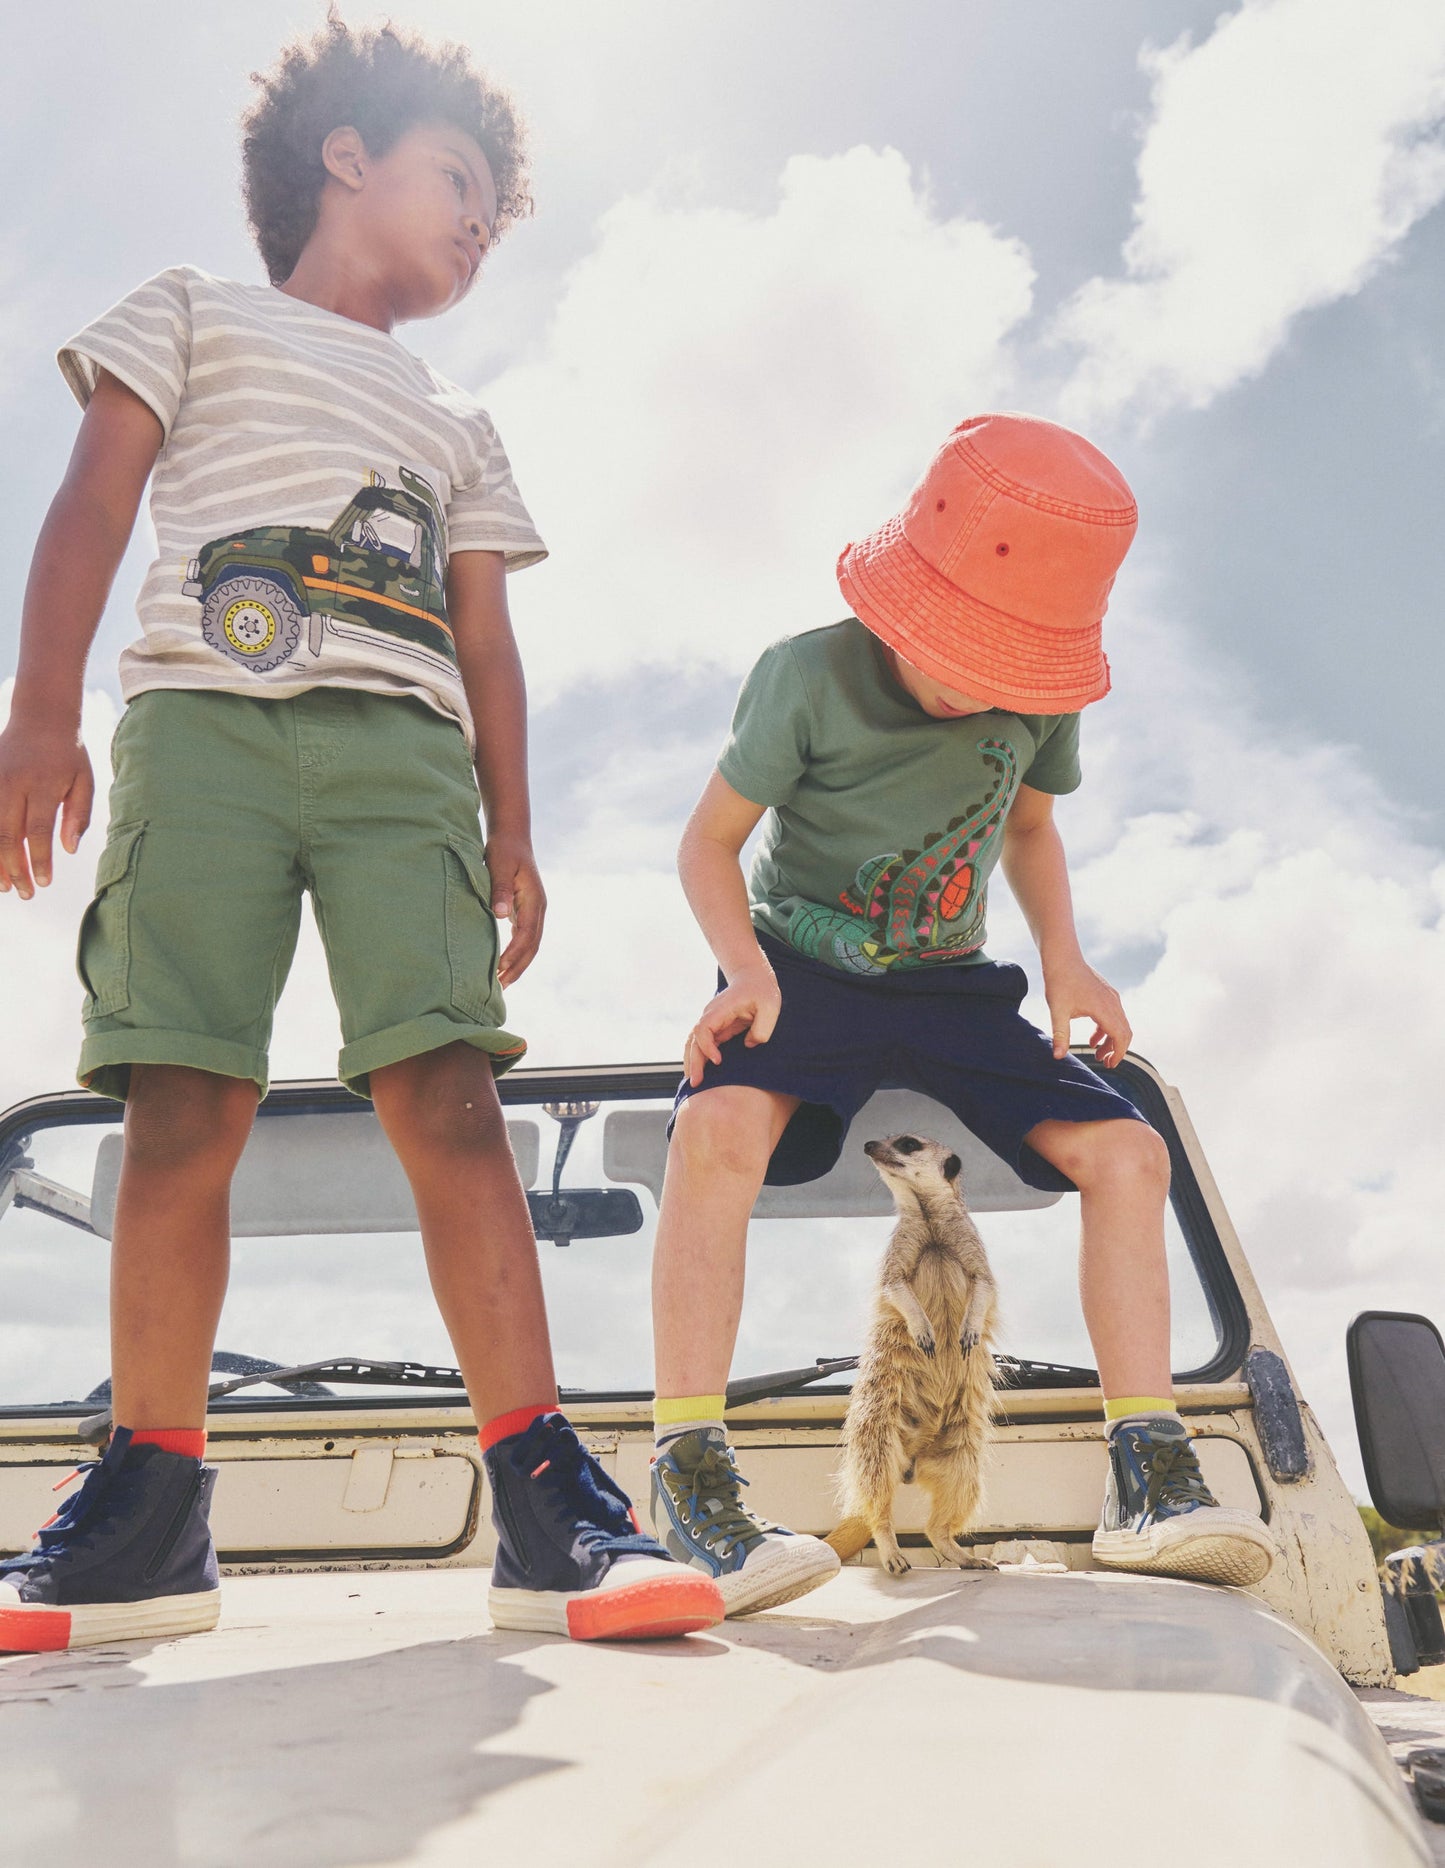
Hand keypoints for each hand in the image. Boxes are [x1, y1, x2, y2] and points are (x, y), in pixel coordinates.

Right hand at [0, 719, 94, 899]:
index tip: (43, 883)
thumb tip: (69, 850)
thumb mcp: (84, 781)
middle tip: (24, 893)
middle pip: (8, 835)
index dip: (39, 860)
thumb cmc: (68, 754)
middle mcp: (12, 784)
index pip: (37, 832)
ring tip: (4, 886)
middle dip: (14, 869)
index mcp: (42, 784)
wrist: (40, 717)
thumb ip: (79, 815)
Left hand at [485, 831, 545, 985]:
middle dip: (517, 968)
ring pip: (530, 945)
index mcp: (534, 900)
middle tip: (500, 988)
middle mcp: (538, 909)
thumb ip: (500, 890)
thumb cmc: (503, 849)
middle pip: (532, 947)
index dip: (514, 955)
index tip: (499, 970)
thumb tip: (501, 915)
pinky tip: (503, 964)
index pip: (526, 935)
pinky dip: (516, 954)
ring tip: (501, 984)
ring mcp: (534, 911)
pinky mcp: (526, 911)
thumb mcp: (498, 865)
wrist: (512, 836)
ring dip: (517, 965)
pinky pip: (524, 938)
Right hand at [683, 961, 780, 1087]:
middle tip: (696, 1084)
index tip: (718, 1061)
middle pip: (694, 1039)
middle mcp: (711, 1015)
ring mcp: (711, 1021)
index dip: (707, 1046)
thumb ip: (762, 1029)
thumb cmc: (762, 991)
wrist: (754, 977)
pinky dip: (698, 1057)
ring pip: (694, 1042)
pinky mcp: (716, 1028)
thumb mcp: (770, 1007)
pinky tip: (698, 1072)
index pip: (704, 1028)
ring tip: (693, 1082)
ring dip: (692, 1061)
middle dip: (694, 1062)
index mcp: (721, 1008)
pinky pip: (702, 1044)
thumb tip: (749, 1045)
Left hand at [1043, 956, 1130, 1068]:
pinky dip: (1107, 1029)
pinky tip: (1092, 1038)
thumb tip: (1057, 1057)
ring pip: (1120, 1024)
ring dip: (1111, 1040)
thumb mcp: (1057, 1011)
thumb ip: (1060, 1035)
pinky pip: (1114, 1016)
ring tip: (1098, 1054)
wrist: (1062, 957)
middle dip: (1117, 1050)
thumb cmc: (1059, 982)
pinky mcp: (1106, 994)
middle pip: (1125, 1032)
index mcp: (1104, 1008)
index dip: (1118, 1054)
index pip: (1120, 1036)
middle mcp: (1113, 1002)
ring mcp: (1111, 997)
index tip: (1110, 1066)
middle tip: (1105, 1064)